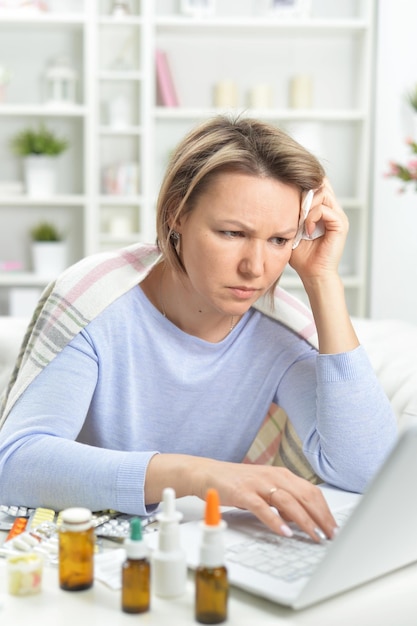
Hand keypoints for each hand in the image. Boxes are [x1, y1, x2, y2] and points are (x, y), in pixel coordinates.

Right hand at [146, 454, 336, 541]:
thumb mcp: (265, 488)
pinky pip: (263, 508)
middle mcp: (273, 476)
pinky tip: (284, 532)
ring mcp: (258, 483)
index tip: (333, 527)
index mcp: (281, 474)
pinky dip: (275, 520)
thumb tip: (302, 519)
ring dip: (304, 521)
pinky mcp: (243, 492)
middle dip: (320, 517)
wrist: (208, 473)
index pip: (311, 492)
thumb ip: (283, 500)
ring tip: (314, 536)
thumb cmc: (237, 483)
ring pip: (288, 502)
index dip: (325, 510)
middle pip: (304, 496)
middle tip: (330, 535)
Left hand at [289, 178, 348, 283]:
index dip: (303, 186)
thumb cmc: (303, 257)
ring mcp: (338, 217)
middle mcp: (334, 211)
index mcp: (324, 211)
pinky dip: (312, 217)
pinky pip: (324, 210)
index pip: (318, 186)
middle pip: (321, 184)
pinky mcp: (340, 225)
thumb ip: (291, 214)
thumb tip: (279, 198)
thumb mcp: (293, 230)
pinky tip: (306, 230)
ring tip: (300, 220)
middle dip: (304, 192)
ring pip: (323, 193)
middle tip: (292, 205)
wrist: (313, 274)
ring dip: (307, 204)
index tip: (288, 196)